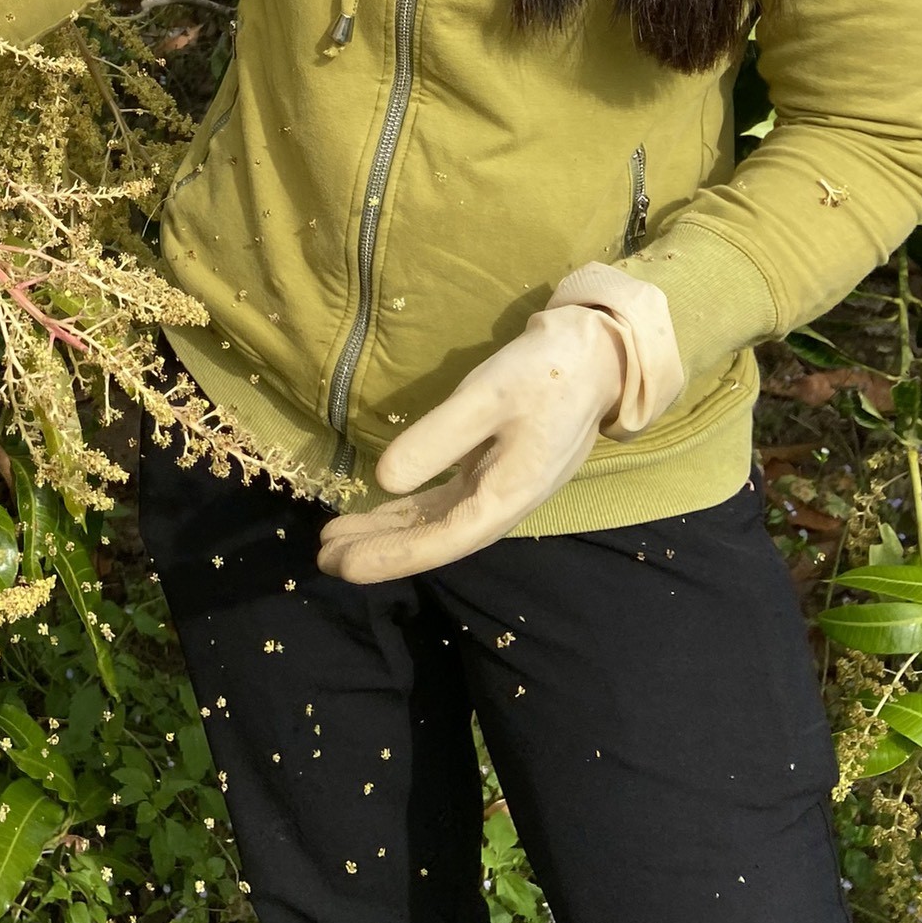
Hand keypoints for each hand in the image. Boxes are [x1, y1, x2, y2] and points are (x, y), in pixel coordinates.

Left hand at [316, 305, 628, 583]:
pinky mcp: (498, 468)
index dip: (388, 557)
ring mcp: (501, 486)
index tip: (341, 566)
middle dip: (379, 550)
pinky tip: (383, 506)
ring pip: (436, 520)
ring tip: (339, 537)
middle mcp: (503, 502)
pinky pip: (447, 500)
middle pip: (433, 538)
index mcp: (506, 496)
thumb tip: (384, 482)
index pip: (439, 541)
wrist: (598, 356)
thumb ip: (437, 440)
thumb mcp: (486, 398)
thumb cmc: (544, 373)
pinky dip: (411, 507)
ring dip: (390, 530)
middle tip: (324, 558)